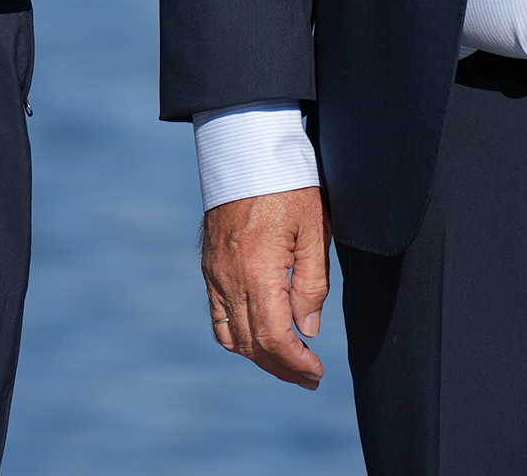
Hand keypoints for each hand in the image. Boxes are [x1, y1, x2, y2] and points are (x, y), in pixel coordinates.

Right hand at [199, 187, 328, 388]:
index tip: (317, 372)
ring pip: (231, 336)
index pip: (274, 338)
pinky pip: (218, 315)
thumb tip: (307, 331)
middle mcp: (229, 278)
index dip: (296, 364)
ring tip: (288, 361)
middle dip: (282, 368)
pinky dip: (239, 336)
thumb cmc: (289, 185)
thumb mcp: (314, 230)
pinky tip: (260, 335)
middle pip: (252, 345)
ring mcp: (215, 274)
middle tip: (310, 376)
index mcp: (258, 271)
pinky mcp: (210, 267)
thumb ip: (311, 285)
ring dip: (259, 356)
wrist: (246, 150)